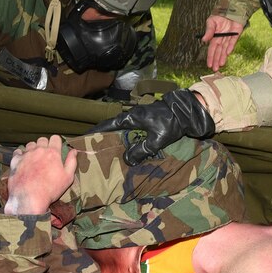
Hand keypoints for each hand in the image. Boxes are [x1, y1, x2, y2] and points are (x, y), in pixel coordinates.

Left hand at [4, 135, 77, 214]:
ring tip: (34, 158)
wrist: (29, 198)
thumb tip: (74, 151)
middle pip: (42, 139)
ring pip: (30, 144)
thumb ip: (71, 162)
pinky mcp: (15, 161)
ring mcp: (26, 155)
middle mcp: (39, 150)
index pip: (55, 138)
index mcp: (52, 153)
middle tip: (46, 155)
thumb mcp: (68, 177)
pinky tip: (23, 161)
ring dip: (33, 149)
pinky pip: (18, 151)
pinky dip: (21, 154)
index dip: (56, 142)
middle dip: (45, 145)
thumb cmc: (51, 189)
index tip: (56, 148)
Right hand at [89, 89, 213, 164]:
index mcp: (131, 118)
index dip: (96, 131)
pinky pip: (133, 133)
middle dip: (104, 137)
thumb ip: (141, 150)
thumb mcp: (156, 139)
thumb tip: (127, 160)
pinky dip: (127, 140)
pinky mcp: (148, 123)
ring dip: (116, 140)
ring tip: (108, 152)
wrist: (188, 112)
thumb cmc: (171, 123)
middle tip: (93, 149)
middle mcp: (133, 117)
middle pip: (114, 128)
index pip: (108, 125)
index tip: (84, 137)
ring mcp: (140, 119)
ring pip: (123, 131)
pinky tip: (127, 150)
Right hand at [202, 16, 243, 71]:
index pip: (212, 49)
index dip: (210, 56)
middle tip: (215, 69)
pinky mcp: (236, 34)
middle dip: (216, 60)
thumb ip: (208, 31)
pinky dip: (230, 46)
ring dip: (223, 57)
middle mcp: (222, 39)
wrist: (229, 8)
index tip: (209, 64)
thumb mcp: (211, 22)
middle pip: (219, 51)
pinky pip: (233, 41)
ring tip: (221, 64)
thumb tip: (203, 40)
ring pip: (225, 49)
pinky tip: (228, 53)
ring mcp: (229, 37)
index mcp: (215, 37)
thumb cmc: (219, 15)